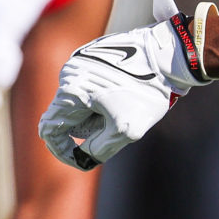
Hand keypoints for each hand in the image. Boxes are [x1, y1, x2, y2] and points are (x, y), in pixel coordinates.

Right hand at [38, 0, 208, 170]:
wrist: (167, 57)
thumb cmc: (147, 93)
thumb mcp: (127, 130)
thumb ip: (100, 148)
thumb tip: (83, 157)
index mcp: (71, 91)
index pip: (51, 129)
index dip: (62, 151)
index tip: (79, 160)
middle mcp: (69, 74)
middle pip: (68, 117)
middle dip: (89, 130)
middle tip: (114, 130)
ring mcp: (79, 63)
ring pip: (80, 103)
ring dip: (96, 115)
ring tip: (124, 109)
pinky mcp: (92, 58)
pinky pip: (90, 88)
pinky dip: (102, 101)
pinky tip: (126, 96)